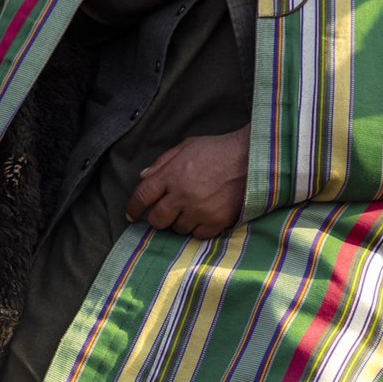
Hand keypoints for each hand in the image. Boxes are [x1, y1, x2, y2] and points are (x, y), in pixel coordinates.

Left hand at [124, 127, 249, 239]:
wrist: (251, 157)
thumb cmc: (217, 149)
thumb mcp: (187, 146)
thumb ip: (163, 162)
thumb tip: (144, 177)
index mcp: (171, 174)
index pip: (142, 196)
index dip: (133, 208)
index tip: (131, 215)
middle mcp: (181, 194)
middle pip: (157, 219)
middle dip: (157, 218)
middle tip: (165, 213)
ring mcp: (199, 210)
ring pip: (178, 229)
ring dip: (180, 222)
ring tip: (192, 209)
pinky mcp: (216, 221)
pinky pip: (198, 235)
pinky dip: (198, 228)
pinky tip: (205, 215)